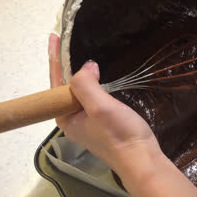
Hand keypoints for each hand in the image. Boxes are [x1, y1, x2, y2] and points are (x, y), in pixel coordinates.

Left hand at [48, 34, 160, 173]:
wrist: (142, 159)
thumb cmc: (120, 135)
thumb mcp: (99, 107)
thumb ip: (85, 85)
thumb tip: (86, 67)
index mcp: (65, 117)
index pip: (56, 82)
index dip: (55, 59)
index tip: (54, 37)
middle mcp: (72, 120)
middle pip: (67, 87)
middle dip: (68, 65)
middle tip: (70, 42)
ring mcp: (88, 122)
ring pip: (82, 92)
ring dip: (84, 75)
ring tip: (88, 57)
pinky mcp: (103, 124)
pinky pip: (94, 98)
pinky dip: (96, 84)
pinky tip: (103, 78)